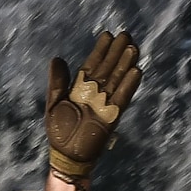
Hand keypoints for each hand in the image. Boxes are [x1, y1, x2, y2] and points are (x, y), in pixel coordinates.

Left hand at [46, 29, 141, 183]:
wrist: (67, 155)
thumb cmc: (59, 131)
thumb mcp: (54, 103)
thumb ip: (57, 82)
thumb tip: (57, 58)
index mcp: (80, 89)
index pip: (92, 65)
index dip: (100, 51)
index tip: (108, 35)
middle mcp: (95, 94)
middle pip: (108, 69)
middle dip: (116, 53)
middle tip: (126, 35)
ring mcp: (104, 104)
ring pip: (117, 80)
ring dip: (125, 64)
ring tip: (133, 48)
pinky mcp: (112, 117)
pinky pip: (122, 98)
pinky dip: (128, 86)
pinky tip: (136, 71)